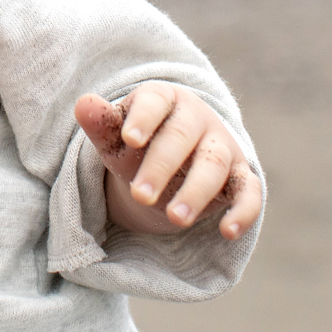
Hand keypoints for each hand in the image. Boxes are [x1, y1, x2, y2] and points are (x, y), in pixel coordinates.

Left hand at [74, 83, 261, 239]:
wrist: (175, 158)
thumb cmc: (140, 143)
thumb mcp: (117, 136)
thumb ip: (102, 123)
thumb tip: (83, 103)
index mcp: (164, 99)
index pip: (155, 102)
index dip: (143, 118)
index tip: (130, 139)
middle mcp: (198, 118)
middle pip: (182, 137)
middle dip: (161, 166)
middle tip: (140, 196)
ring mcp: (222, 146)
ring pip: (214, 164)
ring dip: (196, 191)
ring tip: (175, 218)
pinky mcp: (241, 175)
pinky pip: (249, 191)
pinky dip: (243, 210)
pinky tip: (228, 231)